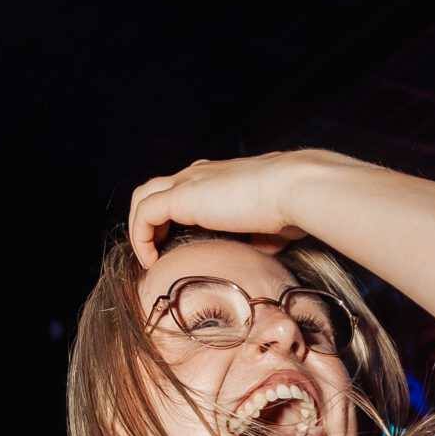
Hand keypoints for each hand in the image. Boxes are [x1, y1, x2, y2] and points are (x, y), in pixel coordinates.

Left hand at [128, 151, 331, 266]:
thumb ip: (259, 238)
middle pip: (155, 189)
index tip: (174, 249)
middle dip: (149, 222)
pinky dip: (141, 237)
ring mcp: (189, 181)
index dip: (171, 220)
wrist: (294, 190)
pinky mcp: (182, 195)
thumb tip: (261, 252)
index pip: (181, 192)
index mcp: (218, 179)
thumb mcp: (271, 228)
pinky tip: (151, 261)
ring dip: (140, 228)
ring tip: (149, 259)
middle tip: (156, 253)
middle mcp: (199, 175)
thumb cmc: (291, 208)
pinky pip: (145, 213)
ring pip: (143, 196)